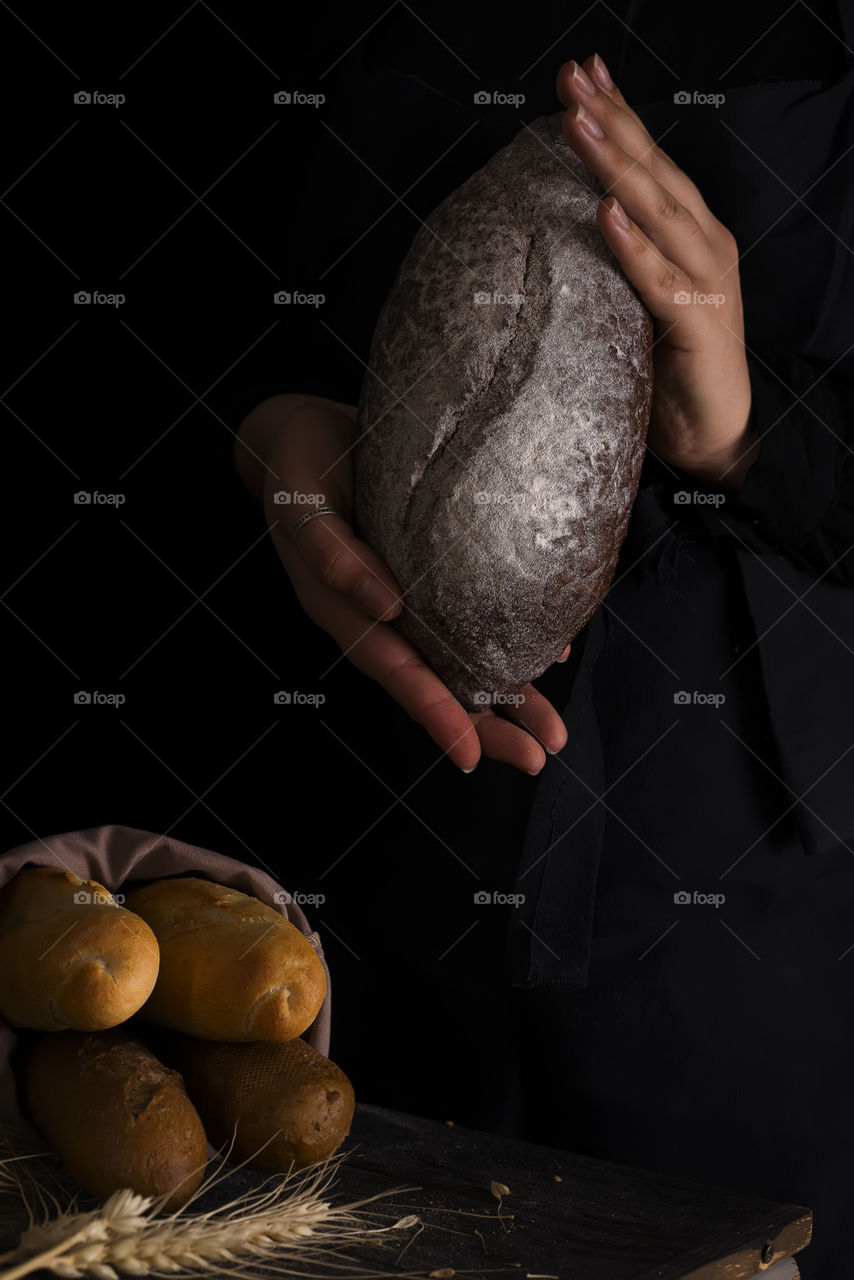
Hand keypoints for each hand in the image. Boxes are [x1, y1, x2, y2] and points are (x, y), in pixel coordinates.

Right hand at [235, 394, 568, 773]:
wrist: (308, 430)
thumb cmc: (299, 466)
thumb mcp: (301, 500)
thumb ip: (330, 551)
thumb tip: (386, 603)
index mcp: (343, 609)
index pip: (393, 669)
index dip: (431, 712)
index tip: (468, 755)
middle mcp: (380, 615)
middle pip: (436, 680)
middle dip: (486, 723)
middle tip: (539, 755)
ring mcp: (408, 597)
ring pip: (460, 658)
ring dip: (508, 696)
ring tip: (552, 730)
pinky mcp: (431, 572)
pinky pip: (472, 616)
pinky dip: (510, 638)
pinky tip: (550, 653)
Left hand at [557, 55, 759, 488]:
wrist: (715, 431)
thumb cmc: (670, 365)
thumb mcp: (639, 298)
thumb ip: (618, 258)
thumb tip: (567, 218)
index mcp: (690, 234)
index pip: (651, 163)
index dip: (620, 116)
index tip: (583, 73)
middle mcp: (703, 245)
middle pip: (654, 172)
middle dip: (613, 121)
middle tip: (572, 79)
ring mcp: (706, 282)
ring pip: (657, 212)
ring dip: (616, 167)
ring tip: (579, 125)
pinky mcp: (698, 324)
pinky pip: (660, 280)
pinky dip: (633, 246)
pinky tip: (607, 213)